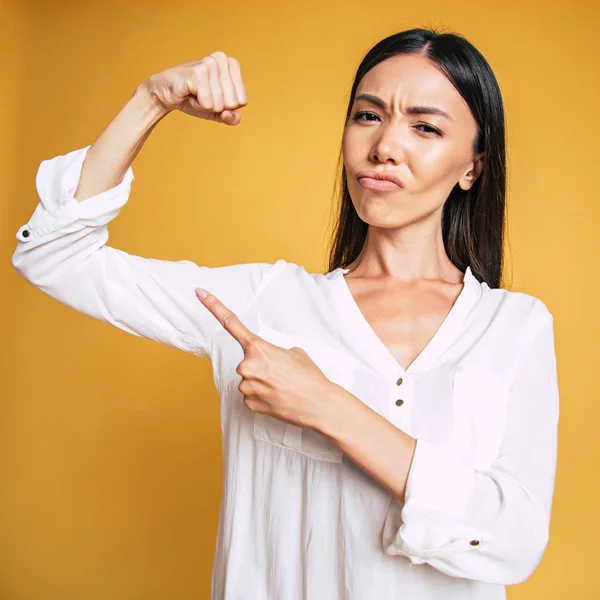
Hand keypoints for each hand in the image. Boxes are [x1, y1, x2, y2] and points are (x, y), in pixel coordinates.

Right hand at [138, 51, 247, 124]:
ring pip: (220, 105)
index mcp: (231, 64)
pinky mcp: (198, 72)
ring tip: (194, 93)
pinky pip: (208, 104)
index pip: (242, 100)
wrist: (165, 94)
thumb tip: (231, 115)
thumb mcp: (217, 111)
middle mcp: (221, 59)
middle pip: (233, 103)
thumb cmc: (193, 99)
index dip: (227, 107)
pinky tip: (189, 93)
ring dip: (205, 106)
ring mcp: (209, 64)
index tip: (212, 96)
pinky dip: (197, 105)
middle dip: (216, 106)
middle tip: (201, 95)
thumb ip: (231, 117)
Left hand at [195, 287, 337, 430]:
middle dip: (261, 366)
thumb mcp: (295, 353)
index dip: (213, 306)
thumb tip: (268, 362)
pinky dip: (263, 397)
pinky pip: (251, 396)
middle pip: (247, 362)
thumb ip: (274, 352)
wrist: (318, 405)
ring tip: (283, 387)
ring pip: (249, 380)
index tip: (199, 292)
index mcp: (258, 348)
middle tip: (282, 374)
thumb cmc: (310, 377)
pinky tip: (277, 398)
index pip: (231, 323)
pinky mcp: (248, 403)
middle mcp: (247, 366)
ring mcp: (246, 386)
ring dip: (263, 383)